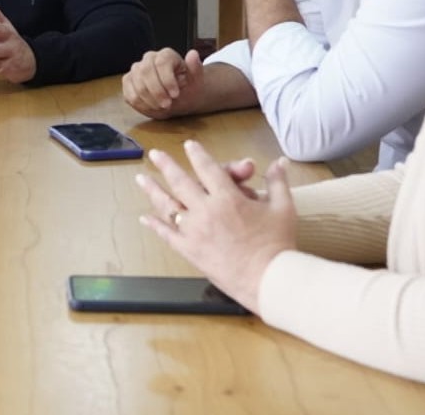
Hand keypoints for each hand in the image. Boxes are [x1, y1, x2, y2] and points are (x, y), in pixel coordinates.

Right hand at [124, 48, 204, 118]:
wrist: (180, 98)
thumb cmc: (188, 88)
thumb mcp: (197, 80)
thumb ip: (196, 67)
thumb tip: (193, 53)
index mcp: (166, 55)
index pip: (161, 63)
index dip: (167, 80)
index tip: (175, 94)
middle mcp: (149, 58)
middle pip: (145, 72)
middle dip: (156, 91)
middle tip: (167, 105)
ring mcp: (136, 69)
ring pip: (136, 84)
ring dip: (149, 100)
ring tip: (162, 107)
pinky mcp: (128, 82)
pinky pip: (129, 94)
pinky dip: (141, 104)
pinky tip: (152, 107)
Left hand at [133, 140, 296, 312]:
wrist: (267, 278)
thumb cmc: (278, 243)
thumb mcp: (283, 208)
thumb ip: (277, 182)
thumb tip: (280, 161)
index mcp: (227, 197)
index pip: (208, 168)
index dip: (198, 155)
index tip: (189, 145)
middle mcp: (205, 210)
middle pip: (180, 182)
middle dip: (166, 165)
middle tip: (155, 155)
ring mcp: (194, 231)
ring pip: (168, 205)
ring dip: (153, 190)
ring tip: (141, 178)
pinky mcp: (189, 250)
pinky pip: (167, 234)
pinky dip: (155, 225)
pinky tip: (145, 218)